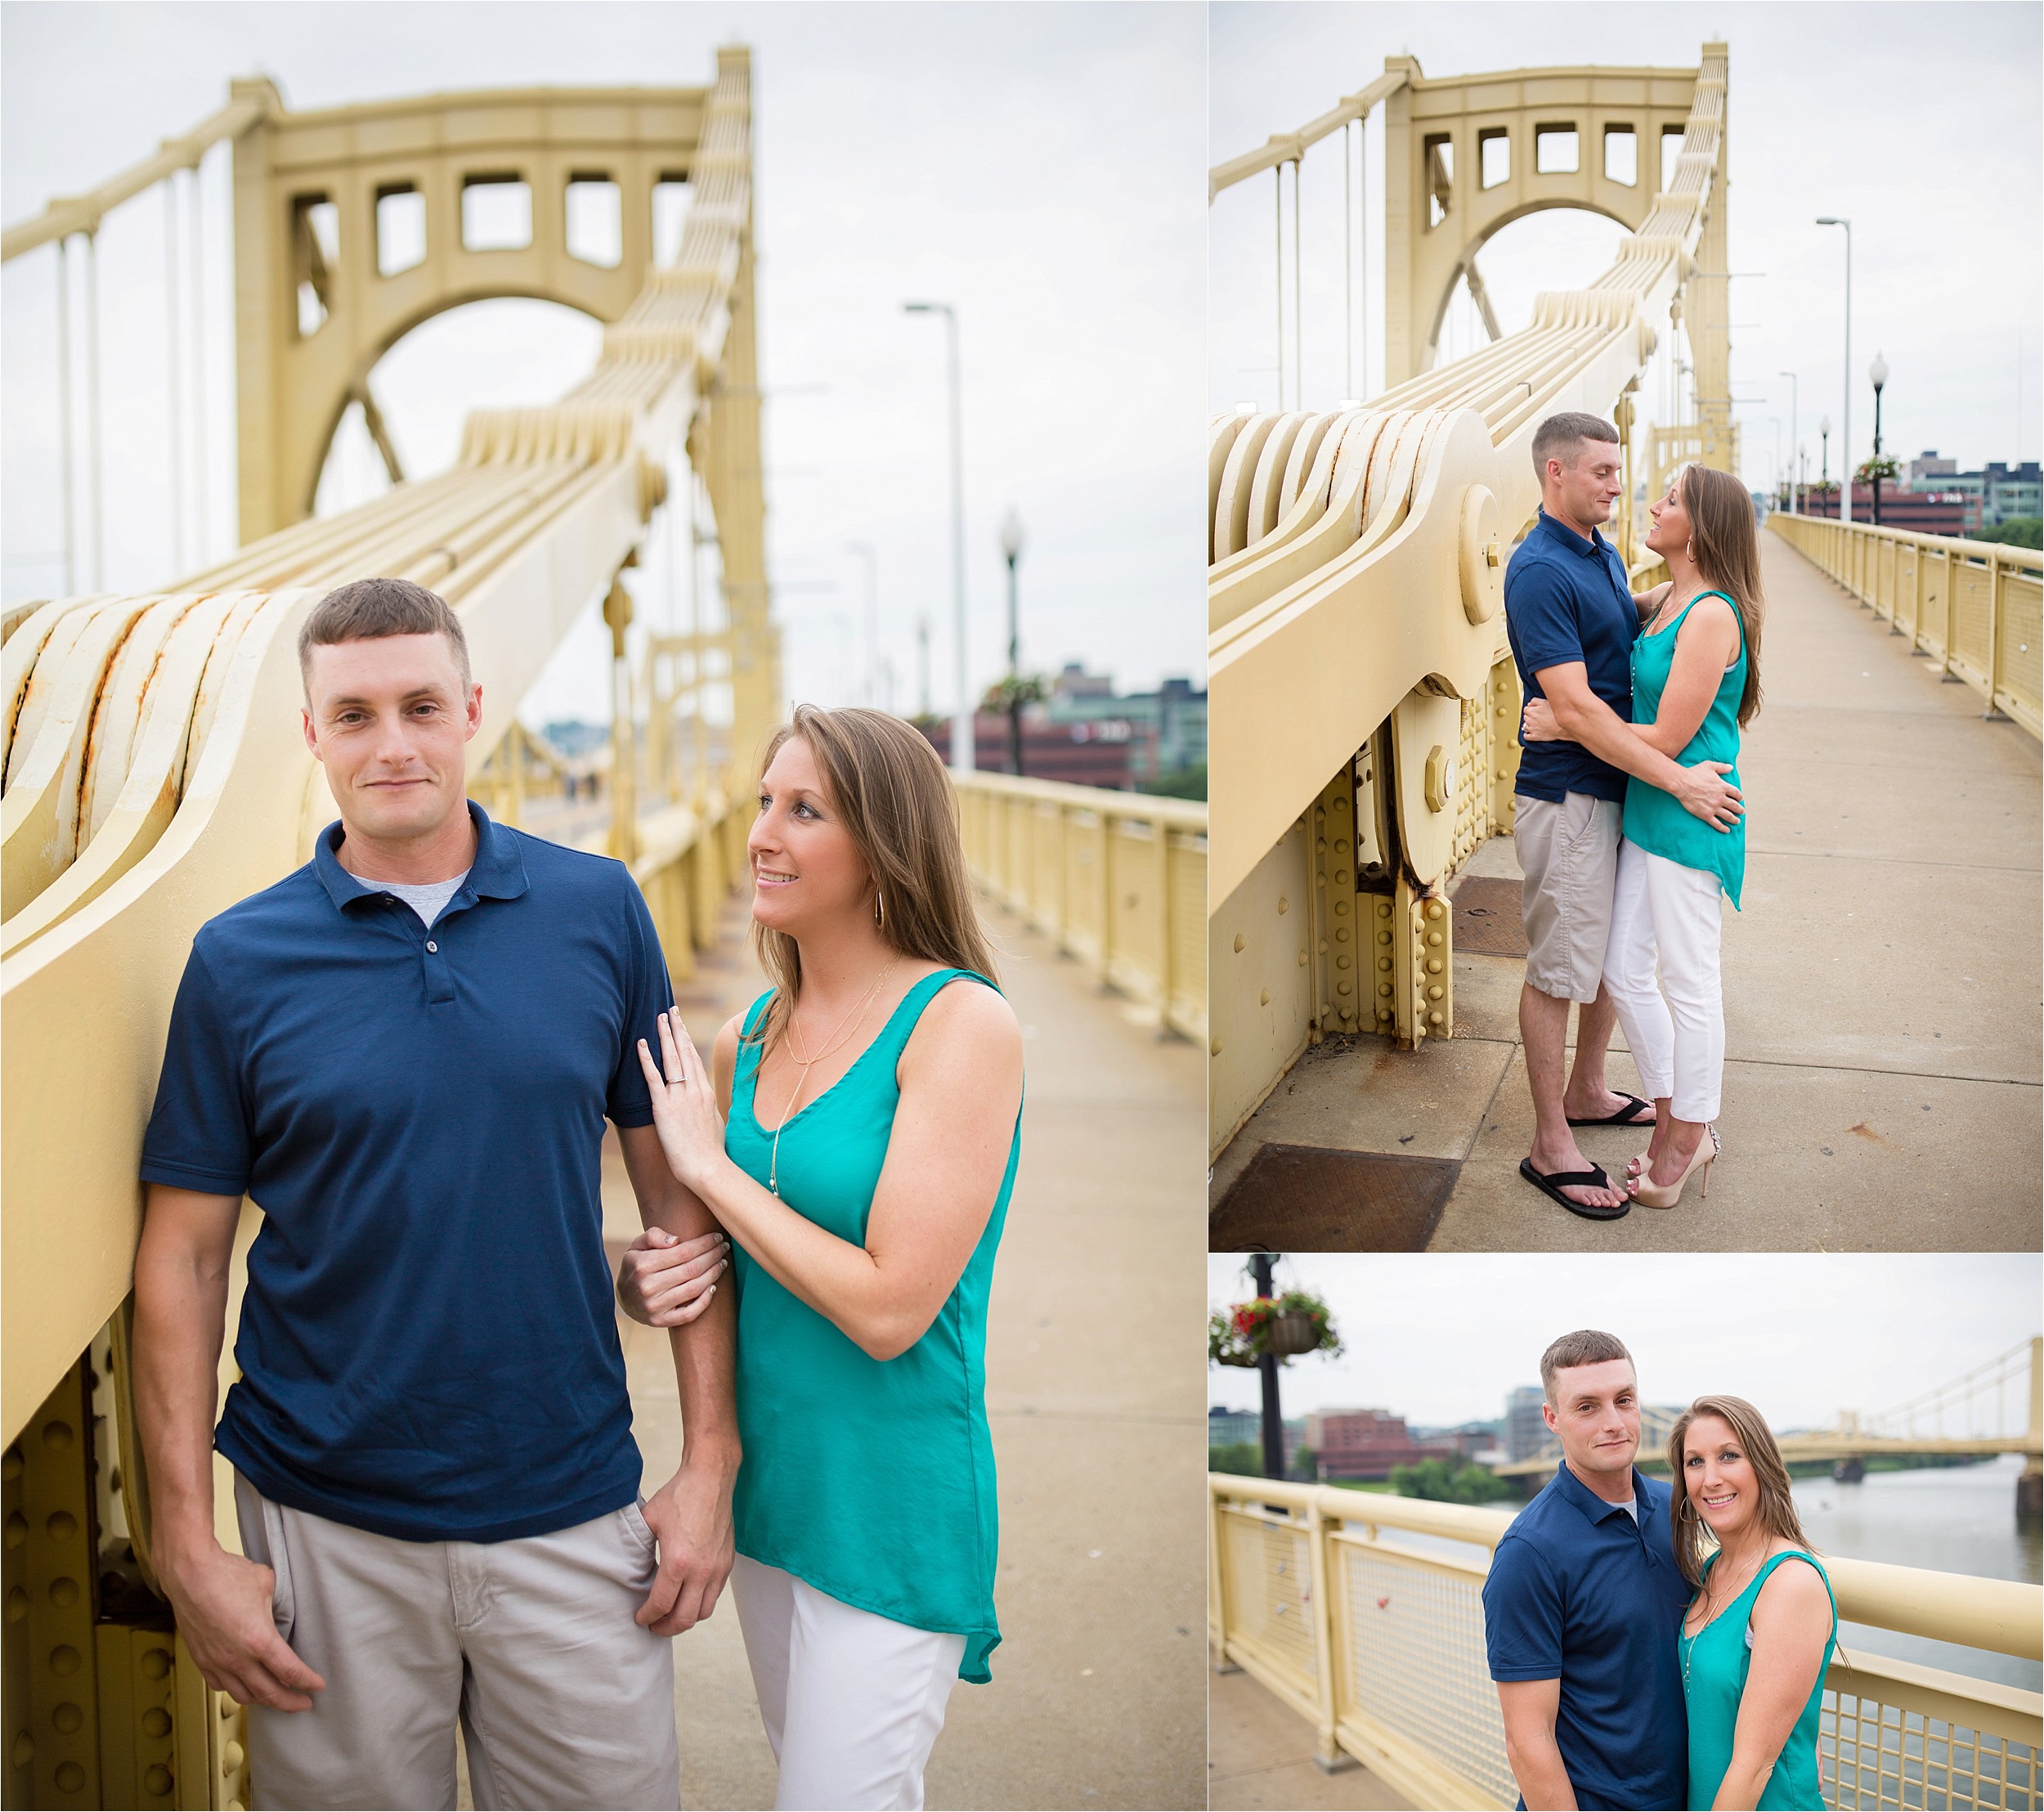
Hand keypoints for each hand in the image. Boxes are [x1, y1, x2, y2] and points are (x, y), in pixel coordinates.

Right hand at [156, 1540, 325, 1710]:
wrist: (190, 1575)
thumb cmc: (227, 1575)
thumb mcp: (267, 1585)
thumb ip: (276, 1605)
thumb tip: (279, 1612)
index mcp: (259, 1640)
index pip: (290, 1671)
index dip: (307, 1682)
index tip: (318, 1686)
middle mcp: (237, 1658)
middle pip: (269, 1692)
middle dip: (289, 1702)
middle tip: (303, 1704)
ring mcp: (217, 1662)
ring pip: (243, 1695)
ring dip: (262, 1700)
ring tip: (276, 1698)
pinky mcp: (201, 1660)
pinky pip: (221, 1685)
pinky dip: (236, 1691)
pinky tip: (244, 1687)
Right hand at [618, 1227, 729, 1326]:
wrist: (622, 1298)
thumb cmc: (636, 1266)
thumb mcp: (637, 1246)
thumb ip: (653, 1236)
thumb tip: (675, 1240)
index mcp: (643, 1265)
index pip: (683, 1252)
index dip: (704, 1244)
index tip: (717, 1237)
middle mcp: (648, 1287)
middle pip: (692, 1269)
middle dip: (713, 1256)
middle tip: (724, 1247)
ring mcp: (654, 1307)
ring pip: (694, 1289)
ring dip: (713, 1274)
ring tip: (722, 1263)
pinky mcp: (660, 1321)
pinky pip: (689, 1314)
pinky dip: (705, 1301)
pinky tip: (713, 1287)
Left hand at [634, 1460, 735, 1635]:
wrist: (711, 1478)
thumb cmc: (679, 1496)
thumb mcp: (648, 1520)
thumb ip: (637, 1547)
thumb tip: (624, 1564)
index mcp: (678, 1562)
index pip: (661, 1605)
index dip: (647, 1617)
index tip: (639, 1618)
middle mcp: (701, 1570)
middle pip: (684, 1619)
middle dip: (665, 1627)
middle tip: (653, 1625)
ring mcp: (718, 1568)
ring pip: (704, 1612)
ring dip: (686, 1619)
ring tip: (671, 1615)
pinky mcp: (727, 1562)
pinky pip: (715, 1595)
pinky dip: (700, 1603)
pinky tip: (688, 1596)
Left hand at [636, 1008, 728, 1192]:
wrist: (707, 1167)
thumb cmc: (711, 1153)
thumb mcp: (714, 1124)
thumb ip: (707, 1109)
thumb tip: (704, 1105)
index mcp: (706, 1093)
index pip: (695, 1060)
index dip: (687, 1041)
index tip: (682, 1026)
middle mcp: (695, 1089)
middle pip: (685, 1052)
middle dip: (677, 1029)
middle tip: (670, 1011)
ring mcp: (680, 1097)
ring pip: (671, 1058)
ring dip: (664, 1036)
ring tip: (658, 1018)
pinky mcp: (664, 1107)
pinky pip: (653, 1077)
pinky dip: (646, 1058)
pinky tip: (640, 1043)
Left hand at [1521, 697, 1567, 742]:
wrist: (1562, 726)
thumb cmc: (1555, 714)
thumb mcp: (1545, 702)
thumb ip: (1535, 701)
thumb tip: (1529, 704)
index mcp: (1531, 711)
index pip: (1526, 709)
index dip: (1531, 709)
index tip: (1535, 711)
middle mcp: (1529, 720)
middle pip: (1526, 717)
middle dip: (1530, 717)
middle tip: (1538, 717)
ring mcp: (1531, 729)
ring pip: (1525, 726)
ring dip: (1529, 725)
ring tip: (1537, 724)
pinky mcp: (1534, 736)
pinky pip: (1526, 736)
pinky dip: (1527, 734)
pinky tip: (1531, 732)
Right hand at [1673, 759, 1744, 831]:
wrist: (1682, 783)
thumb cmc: (1695, 773)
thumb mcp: (1709, 766)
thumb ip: (1721, 767)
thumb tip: (1731, 767)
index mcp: (1724, 787)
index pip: (1736, 793)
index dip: (1739, 797)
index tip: (1740, 799)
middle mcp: (1721, 798)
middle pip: (1735, 806)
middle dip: (1739, 809)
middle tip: (1741, 812)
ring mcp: (1714, 807)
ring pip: (1728, 816)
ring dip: (1734, 819)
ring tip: (1737, 821)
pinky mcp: (1706, 814)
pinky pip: (1717, 823)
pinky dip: (1723, 828)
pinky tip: (1727, 830)